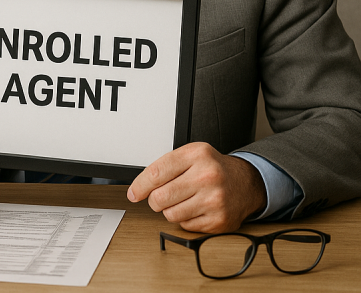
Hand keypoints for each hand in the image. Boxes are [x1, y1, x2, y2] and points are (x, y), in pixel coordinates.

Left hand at [127, 142, 265, 232]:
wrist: (246, 183)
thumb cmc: (213, 168)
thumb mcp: (191, 155)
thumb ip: (165, 166)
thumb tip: (138, 188)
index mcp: (196, 155)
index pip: (156, 173)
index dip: (139, 186)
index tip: (133, 193)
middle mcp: (207, 176)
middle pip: (159, 197)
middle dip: (154, 200)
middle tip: (160, 197)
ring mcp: (214, 200)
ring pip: (170, 214)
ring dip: (169, 210)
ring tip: (181, 200)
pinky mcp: (219, 220)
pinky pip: (185, 225)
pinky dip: (185, 219)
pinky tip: (194, 208)